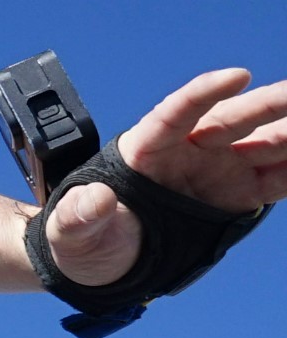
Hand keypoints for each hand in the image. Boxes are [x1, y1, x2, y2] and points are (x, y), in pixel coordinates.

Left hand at [47, 69, 286, 285]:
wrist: (104, 261)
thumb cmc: (82, 240)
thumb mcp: (72, 233)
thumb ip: (80, 217)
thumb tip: (94, 200)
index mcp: (144, 149)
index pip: (176, 113)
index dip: (205, 94)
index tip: (237, 76)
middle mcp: (188, 150)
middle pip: (233, 120)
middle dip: (270, 104)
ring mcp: (218, 168)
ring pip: (266, 143)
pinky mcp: (239, 193)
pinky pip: (278, 177)